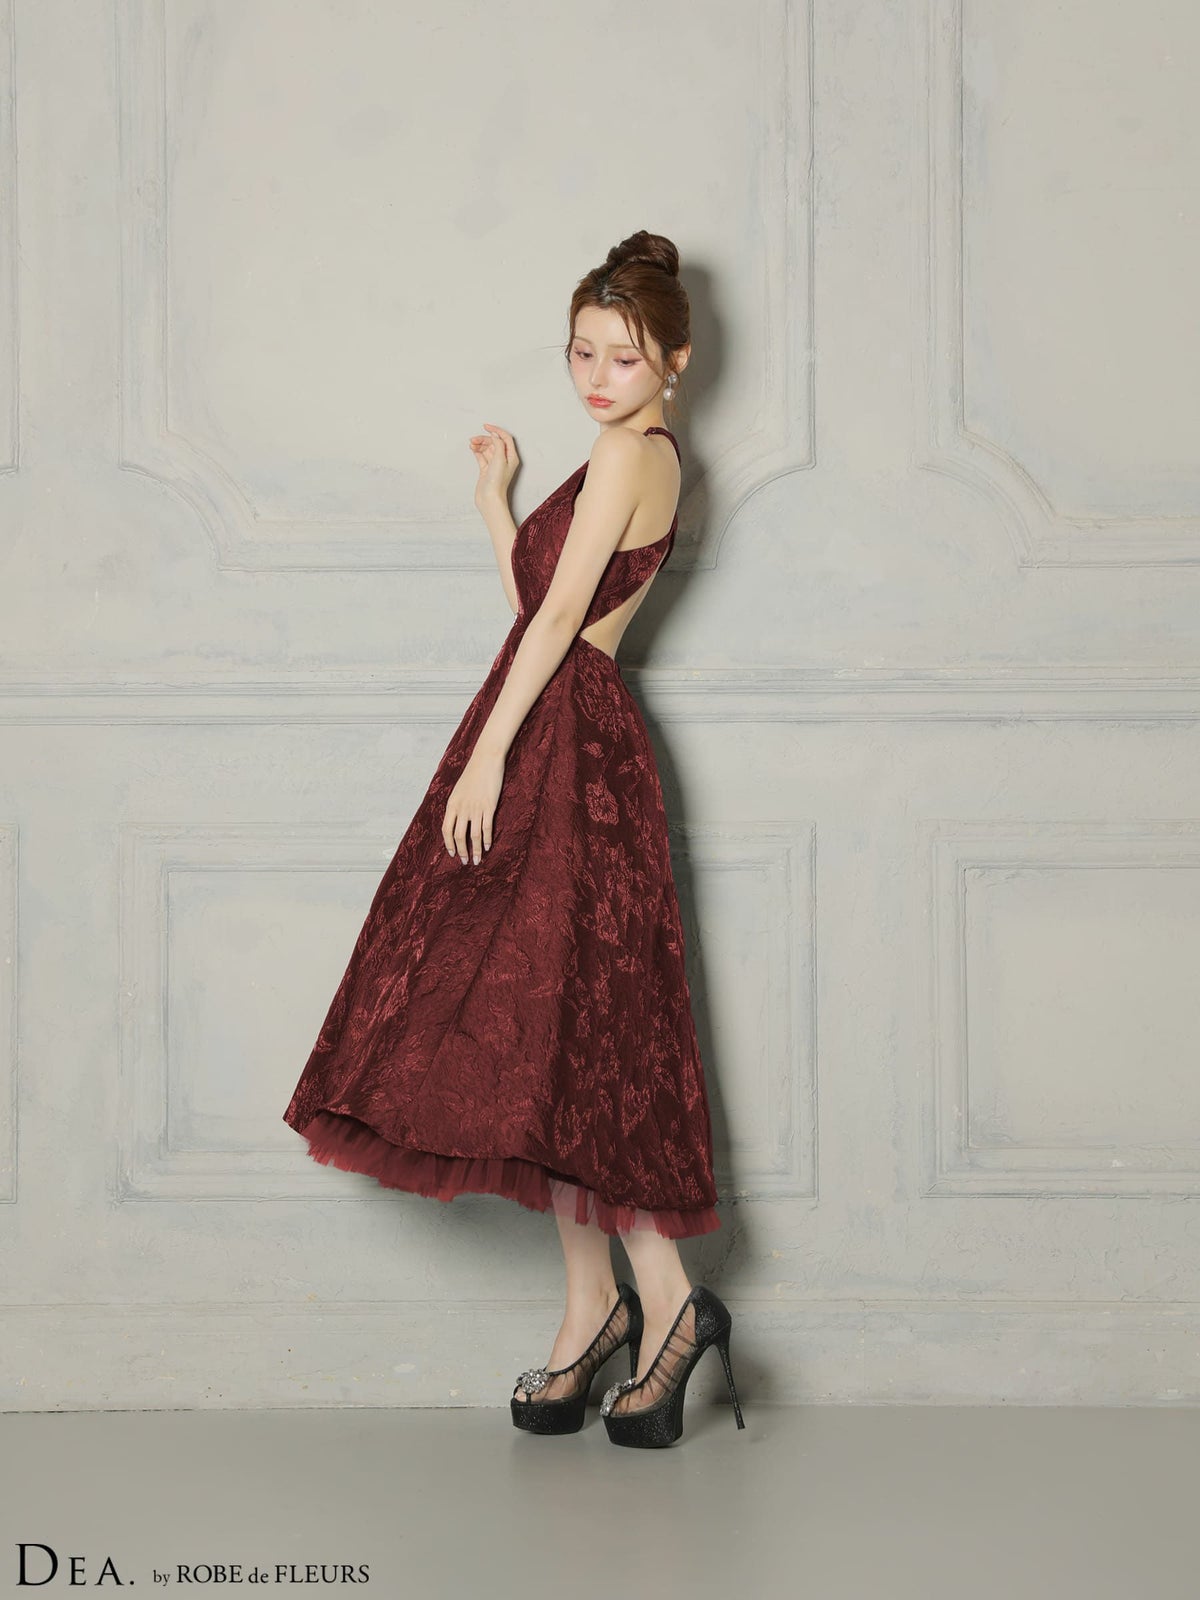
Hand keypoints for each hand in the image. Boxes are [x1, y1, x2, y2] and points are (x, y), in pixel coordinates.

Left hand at [442, 745, 504, 863]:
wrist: (485, 761)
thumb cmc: (473, 775)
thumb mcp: (459, 791)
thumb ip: (457, 806)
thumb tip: (456, 821)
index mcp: (452, 804)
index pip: (446, 830)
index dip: (448, 844)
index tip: (452, 853)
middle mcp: (462, 808)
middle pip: (459, 836)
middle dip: (461, 851)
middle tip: (465, 862)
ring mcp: (475, 808)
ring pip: (473, 836)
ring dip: (475, 850)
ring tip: (477, 860)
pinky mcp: (488, 807)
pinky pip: (486, 828)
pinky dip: (486, 840)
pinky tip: (487, 847)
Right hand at [469, 423, 519, 507]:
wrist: (489, 498)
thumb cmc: (497, 483)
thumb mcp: (499, 459)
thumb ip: (498, 444)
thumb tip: (495, 434)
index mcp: (511, 457)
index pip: (505, 438)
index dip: (496, 430)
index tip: (486, 426)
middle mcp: (504, 460)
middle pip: (494, 443)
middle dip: (484, 439)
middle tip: (474, 439)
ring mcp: (495, 465)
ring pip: (487, 449)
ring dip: (479, 444)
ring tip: (471, 444)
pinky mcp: (486, 470)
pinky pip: (482, 456)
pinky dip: (477, 451)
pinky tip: (473, 448)